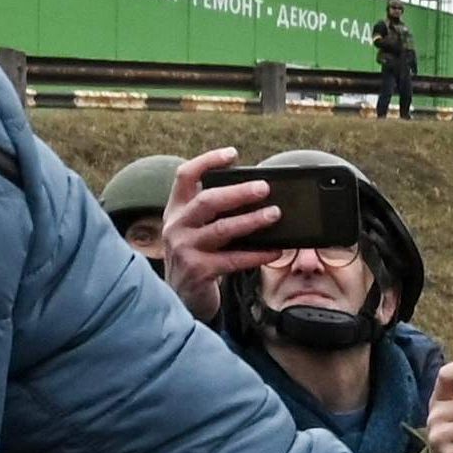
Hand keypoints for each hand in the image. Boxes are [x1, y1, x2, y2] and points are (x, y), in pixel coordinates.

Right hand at [154, 148, 277, 325]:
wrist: (181, 298)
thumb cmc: (198, 257)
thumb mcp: (198, 230)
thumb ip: (216, 214)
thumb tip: (258, 196)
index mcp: (177, 210)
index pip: (185, 176)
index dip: (207, 161)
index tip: (233, 154)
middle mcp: (176, 226)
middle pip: (207, 201)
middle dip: (238, 192)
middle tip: (265, 187)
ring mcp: (184, 248)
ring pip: (222, 229)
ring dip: (251, 221)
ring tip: (275, 214)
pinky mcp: (197, 270)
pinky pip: (233, 259)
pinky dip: (257, 254)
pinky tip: (276, 250)